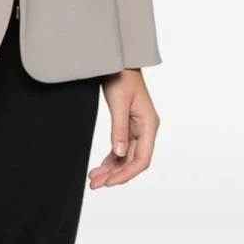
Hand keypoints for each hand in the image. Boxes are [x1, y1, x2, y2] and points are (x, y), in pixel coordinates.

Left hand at [89, 68, 159, 188]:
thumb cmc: (121, 76)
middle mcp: (146, 129)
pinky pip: (121, 147)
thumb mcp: (119, 102)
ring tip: (93, 178)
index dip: (126, 173)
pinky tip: (100, 167)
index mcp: (149, 125)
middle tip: (95, 184)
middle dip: (114, 174)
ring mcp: (137, 127)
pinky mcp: (127, 124)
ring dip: (111, 168)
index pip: (141, 159)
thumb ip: (119, 129)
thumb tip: (119, 155)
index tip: (109, 182)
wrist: (117, 59)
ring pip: (125, 156)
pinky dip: (111, 158)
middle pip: (132, 160)